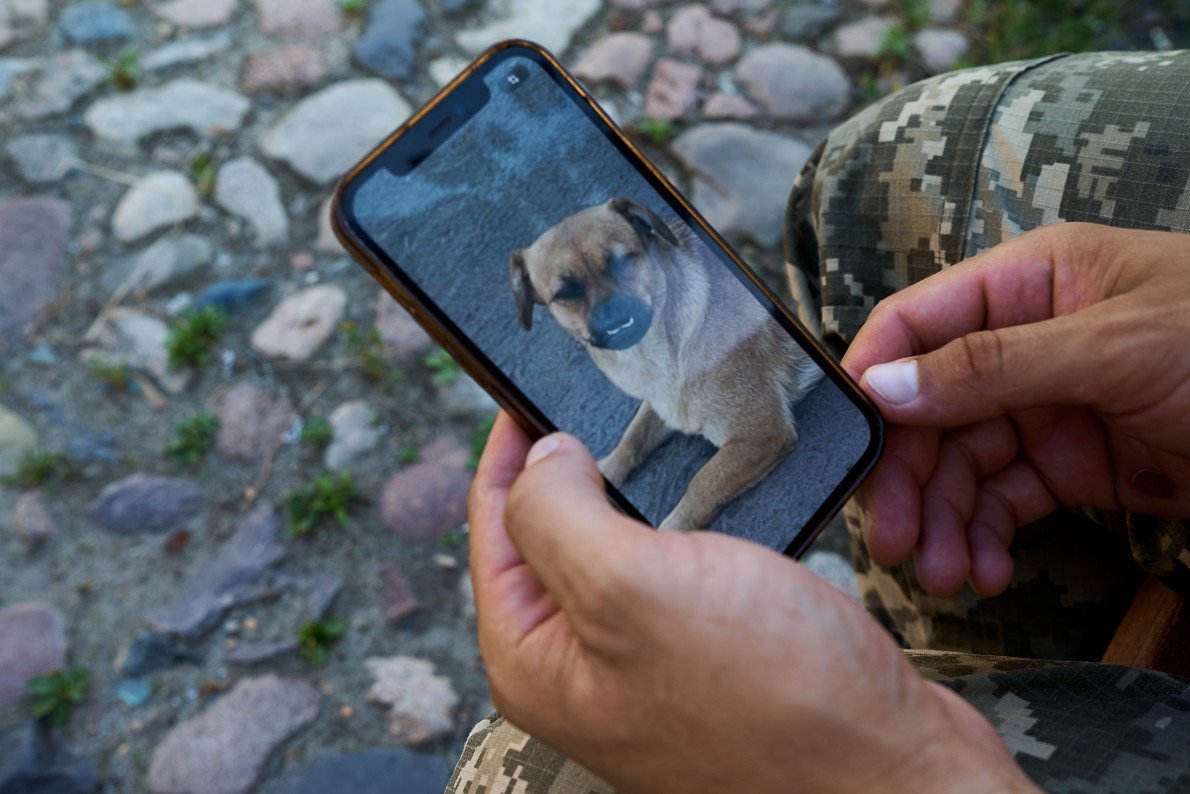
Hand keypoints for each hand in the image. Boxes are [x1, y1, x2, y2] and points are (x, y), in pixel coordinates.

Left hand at [469, 413, 1035, 792]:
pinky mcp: (703, 656)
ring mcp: (643, 663)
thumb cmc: (774, 701)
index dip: (510, 449)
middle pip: (550, 536)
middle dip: (572, 466)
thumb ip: (559, 514)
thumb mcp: (633, 588)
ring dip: (634, 491)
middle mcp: (580, 667)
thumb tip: (539, 458)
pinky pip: (673, 568)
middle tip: (601, 402)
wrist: (892, 766)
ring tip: (655, 437)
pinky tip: (706, 496)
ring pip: (616, 547)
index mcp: (535, 659)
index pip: (494, 526)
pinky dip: (684, 524)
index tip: (534, 387)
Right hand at [843, 224, 1189, 596]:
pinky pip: (1004, 501)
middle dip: (910, 478)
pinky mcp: (1070, 465)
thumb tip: (884, 386)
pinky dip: (987, 538)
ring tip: (947, 575)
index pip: (916, 324)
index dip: (873, 381)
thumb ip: (994, 365)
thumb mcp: (1117, 346)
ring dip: (945, 522)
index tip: (847, 445)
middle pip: (929, 410)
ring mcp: (1046, 406)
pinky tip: (986, 571)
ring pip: (961, 466)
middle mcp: (1022, 342)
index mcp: (1026, 284)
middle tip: (897, 542)